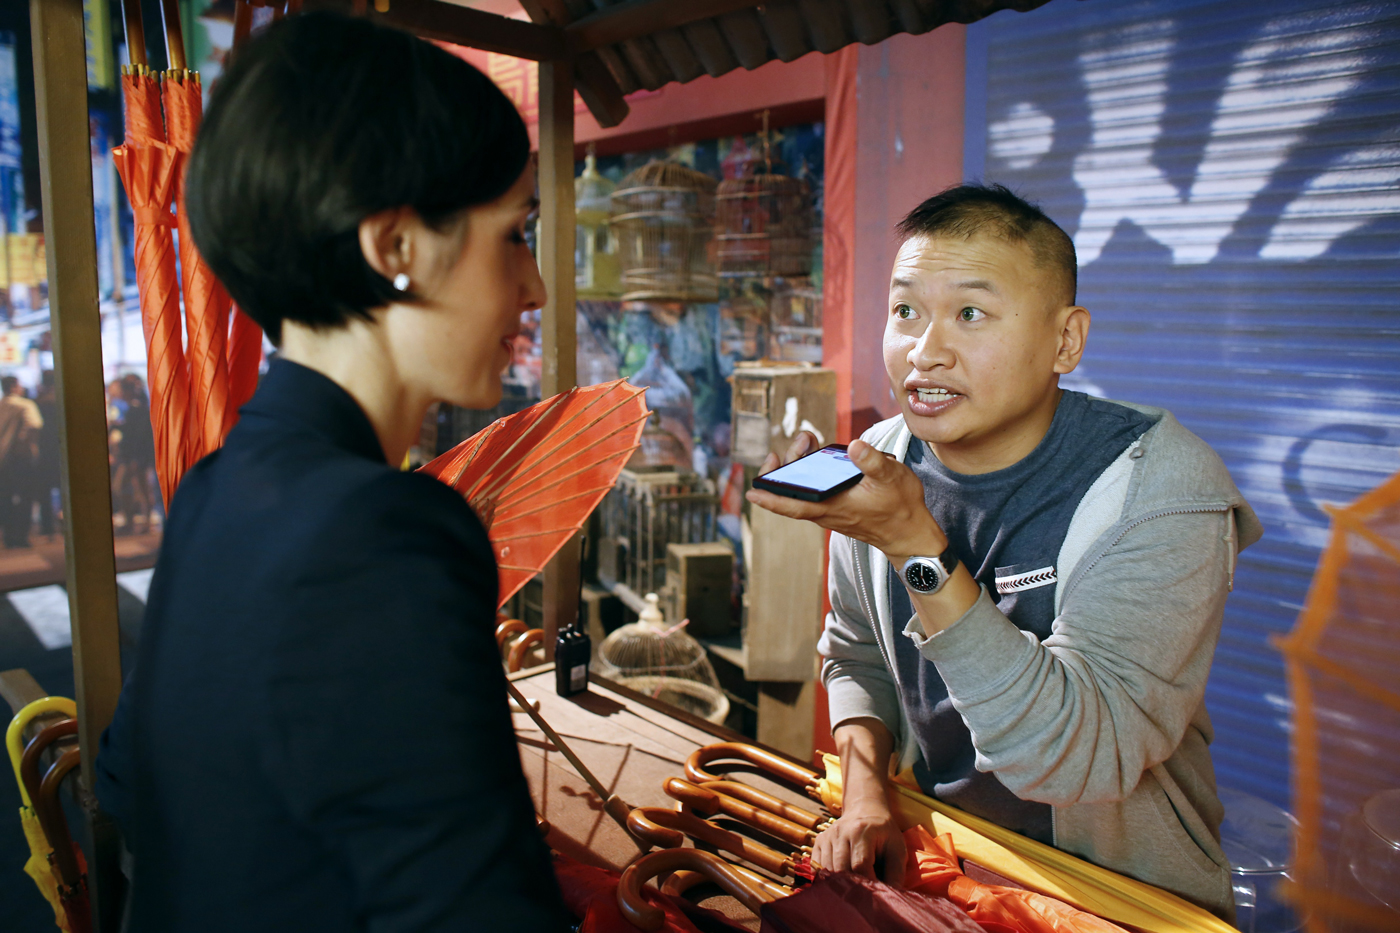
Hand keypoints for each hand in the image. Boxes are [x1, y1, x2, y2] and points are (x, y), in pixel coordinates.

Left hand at [746, 433, 946, 563]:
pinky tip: (818, 457)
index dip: (770, 498)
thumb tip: (853, 445)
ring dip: (799, 467)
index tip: (751, 490)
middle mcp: (827, 511)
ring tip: (807, 441)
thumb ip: (872, 461)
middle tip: (799, 441)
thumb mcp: (891, 477)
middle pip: (793, 493)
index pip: (792, 505)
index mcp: (833, 506)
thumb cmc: (901, 507)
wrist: (910, 533)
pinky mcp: (838, 508)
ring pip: (803, 491)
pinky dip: (811, 475)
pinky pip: (814, 492)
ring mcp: (831, 511)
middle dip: (787, 466)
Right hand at [811, 798, 906, 885]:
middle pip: (841, 870)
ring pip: (827, 870)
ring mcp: (827, 836)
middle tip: (863, 894)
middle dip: (853, 886)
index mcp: (862, 831)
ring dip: (839, 884)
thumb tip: (889, 895)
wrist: (865, 810)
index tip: (876, 893)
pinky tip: (838, 880)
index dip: (868, 883)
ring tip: (853, 887)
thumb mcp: (897, 848)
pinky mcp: (819, 841)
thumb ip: (896, 872)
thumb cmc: (883, 833)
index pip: (860, 865)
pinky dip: (827, 878)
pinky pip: (817, 867)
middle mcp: (840, 832)